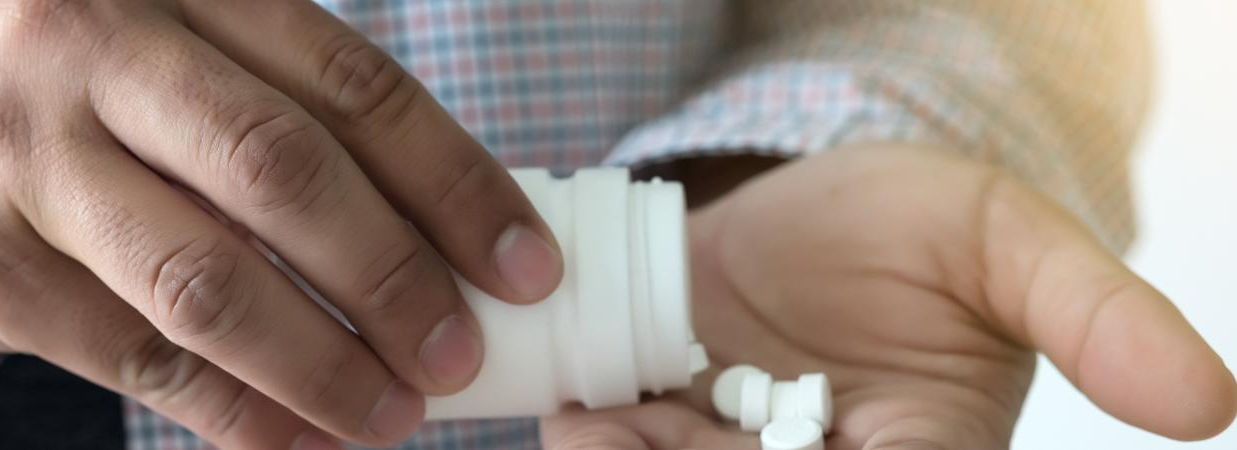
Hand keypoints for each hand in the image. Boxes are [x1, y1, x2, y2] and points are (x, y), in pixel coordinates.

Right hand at [0, 0, 562, 446]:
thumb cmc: (66, 87)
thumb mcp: (172, 58)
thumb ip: (284, 119)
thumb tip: (441, 241)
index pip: (352, 86)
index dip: (455, 182)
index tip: (524, 264)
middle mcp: (94, 49)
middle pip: (284, 172)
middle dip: (397, 278)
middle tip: (464, 352)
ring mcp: (25, 155)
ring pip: (210, 279)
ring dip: (324, 363)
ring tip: (397, 415)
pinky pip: (141, 356)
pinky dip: (239, 411)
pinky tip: (303, 440)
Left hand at [541, 144, 1235, 448]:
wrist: (814, 199)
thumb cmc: (925, 223)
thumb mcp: (1014, 245)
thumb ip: (1097, 317)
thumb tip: (1212, 405)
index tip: (808, 443)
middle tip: (634, 440)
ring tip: (592, 427)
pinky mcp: (666, 429)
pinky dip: (599, 442)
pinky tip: (579, 414)